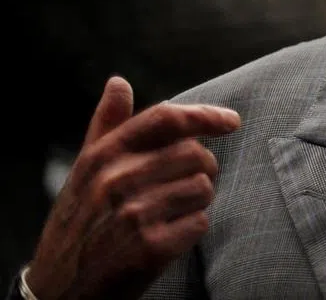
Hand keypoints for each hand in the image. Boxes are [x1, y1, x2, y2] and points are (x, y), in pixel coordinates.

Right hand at [25, 76, 240, 299]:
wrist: (59, 292)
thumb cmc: (79, 225)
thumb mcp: (84, 173)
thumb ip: (106, 126)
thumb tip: (119, 82)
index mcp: (102, 156)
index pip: (165, 119)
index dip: (205, 115)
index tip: (231, 120)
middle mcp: (116, 180)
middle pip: (195, 154)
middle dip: (202, 170)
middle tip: (183, 187)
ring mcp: (133, 214)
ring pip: (202, 188)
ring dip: (196, 202)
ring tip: (169, 215)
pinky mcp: (150, 247)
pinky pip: (200, 223)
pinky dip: (192, 230)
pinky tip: (168, 238)